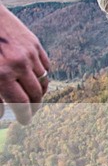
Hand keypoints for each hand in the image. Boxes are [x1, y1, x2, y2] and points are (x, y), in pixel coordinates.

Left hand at [0, 4, 50, 124]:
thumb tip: (2, 114)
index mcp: (2, 75)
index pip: (21, 104)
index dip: (24, 116)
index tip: (24, 121)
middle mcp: (19, 65)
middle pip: (35, 95)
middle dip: (33, 108)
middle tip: (29, 113)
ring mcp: (29, 53)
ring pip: (43, 82)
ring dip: (39, 92)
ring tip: (33, 97)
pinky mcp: (35, 44)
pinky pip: (45, 66)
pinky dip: (41, 75)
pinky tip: (33, 78)